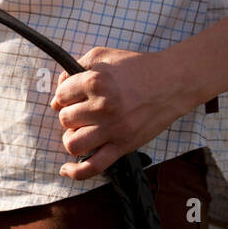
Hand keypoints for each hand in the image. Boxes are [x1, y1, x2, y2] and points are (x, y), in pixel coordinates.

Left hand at [49, 45, 190, 179]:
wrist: (170, 82)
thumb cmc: (135, 67)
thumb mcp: (102, 56)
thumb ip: (74, 69)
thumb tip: (57, 97)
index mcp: (95, 82)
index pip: (61, 95)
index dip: (64, 94)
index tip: (74, 93)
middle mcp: (102, 107)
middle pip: (65, 119)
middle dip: (69, 114)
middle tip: (81, 109)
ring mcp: (113, 129)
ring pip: (73, 144)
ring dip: (72, 137)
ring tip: (80, 129)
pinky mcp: (123, 146)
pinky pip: (94, 167)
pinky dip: (77, 172)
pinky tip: (66, 169)